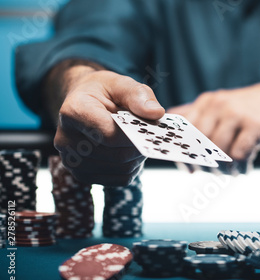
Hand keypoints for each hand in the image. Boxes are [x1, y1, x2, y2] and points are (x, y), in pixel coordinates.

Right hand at [53, 68, 164, 184]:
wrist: (85, 102)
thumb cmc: (104, 92)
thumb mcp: (121, 83)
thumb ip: (139, 95)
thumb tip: (155, 113)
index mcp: (73, 112)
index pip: (110, 135)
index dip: (135, 134)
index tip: (149, 125)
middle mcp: (66, 139)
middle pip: (117, 154)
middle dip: (139, 145)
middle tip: (147, 132)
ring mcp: (72, 161)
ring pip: (121, 168)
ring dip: (137, 156)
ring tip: (136, 139)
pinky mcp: (83, 175)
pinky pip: (120, 179)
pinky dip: (132, 167)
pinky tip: (129, 151)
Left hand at [168, 77, 259, 173]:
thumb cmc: (254, 108)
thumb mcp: (225, 105)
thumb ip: (200, 115)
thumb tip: (175, 131)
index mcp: (208, 101)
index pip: (184, 130)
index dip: (183, 153)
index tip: (189, 168)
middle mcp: (219, 105)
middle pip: (198, 143)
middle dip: (203, 164)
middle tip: (212, 173)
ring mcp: (237, 114)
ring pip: (218, 151)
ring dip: (223, 168)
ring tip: (231, 172)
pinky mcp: (255, 125)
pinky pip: (239, 155)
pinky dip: (240, 167)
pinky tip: (245, 168)